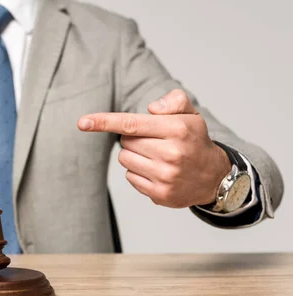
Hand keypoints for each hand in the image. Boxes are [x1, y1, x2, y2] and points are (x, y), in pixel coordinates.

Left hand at [77, 89, 230, 207]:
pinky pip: (130, 177)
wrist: (214, 177)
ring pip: (125, 159)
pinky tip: (157, 171)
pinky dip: (138, 173)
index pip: (131, 123)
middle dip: (134, 139)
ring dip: (134, 155)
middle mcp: (171, 154)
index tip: (82, 122)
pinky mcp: (160, 194)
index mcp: (176, 129)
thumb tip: (151, 109)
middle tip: (154, 141)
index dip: (104, 122)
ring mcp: (165, 176)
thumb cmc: (194, 141)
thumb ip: (173, 101)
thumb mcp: (191, 115)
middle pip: (125, 141)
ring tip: (155, 156)